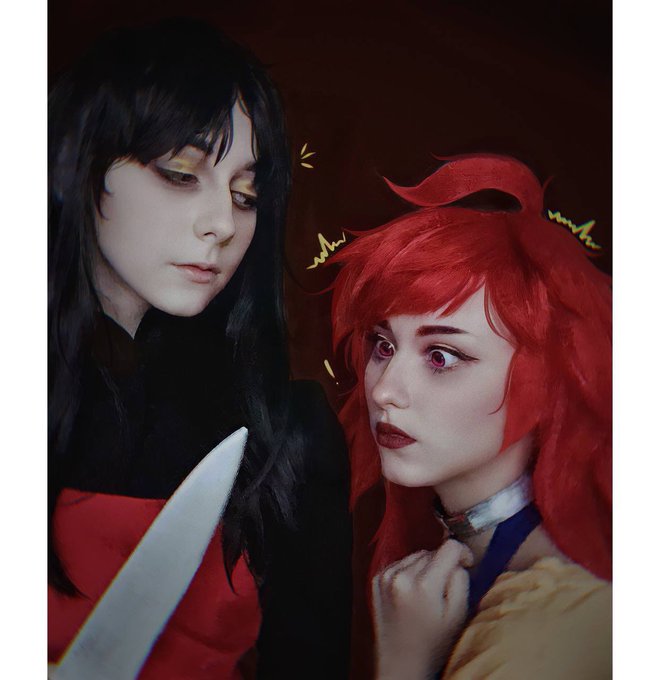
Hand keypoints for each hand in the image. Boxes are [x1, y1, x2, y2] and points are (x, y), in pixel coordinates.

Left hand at [372, 539, 472, 679]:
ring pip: (416, 555)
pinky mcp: (377, 579)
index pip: (449, 547)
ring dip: (426, 567)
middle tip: (444, 588)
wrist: (400, 662)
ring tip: (427, 593)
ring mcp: (386, 576)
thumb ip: (461, 580)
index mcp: (423, 584)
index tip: (467, 564)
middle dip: (443, 564)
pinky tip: (413, 593)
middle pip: (432, 551)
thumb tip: (458, 558)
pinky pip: (401, 562)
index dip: (463, 553)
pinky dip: (410, 571)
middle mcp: (401, 575)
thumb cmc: (433, 643)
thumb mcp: (458, 615)